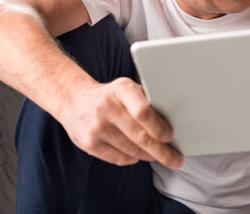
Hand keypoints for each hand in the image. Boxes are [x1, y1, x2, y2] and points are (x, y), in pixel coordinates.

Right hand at [56, 77, 182, 168]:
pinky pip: (120, 158)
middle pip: (140, 136)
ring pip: (132, 150)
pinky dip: (134, 158)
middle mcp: (106, 107)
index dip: (159, 127)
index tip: (170, 136)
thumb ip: (147, 101)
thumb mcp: (128, 89)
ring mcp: (96, 128)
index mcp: (120, 89)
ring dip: (150, 156)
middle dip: (162, 151)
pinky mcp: (89, 144)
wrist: (74, 101)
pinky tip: (140, 154)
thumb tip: (172, 121)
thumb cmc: (112, 96)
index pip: (143, 112)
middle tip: (176, 159)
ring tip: (160, 156)